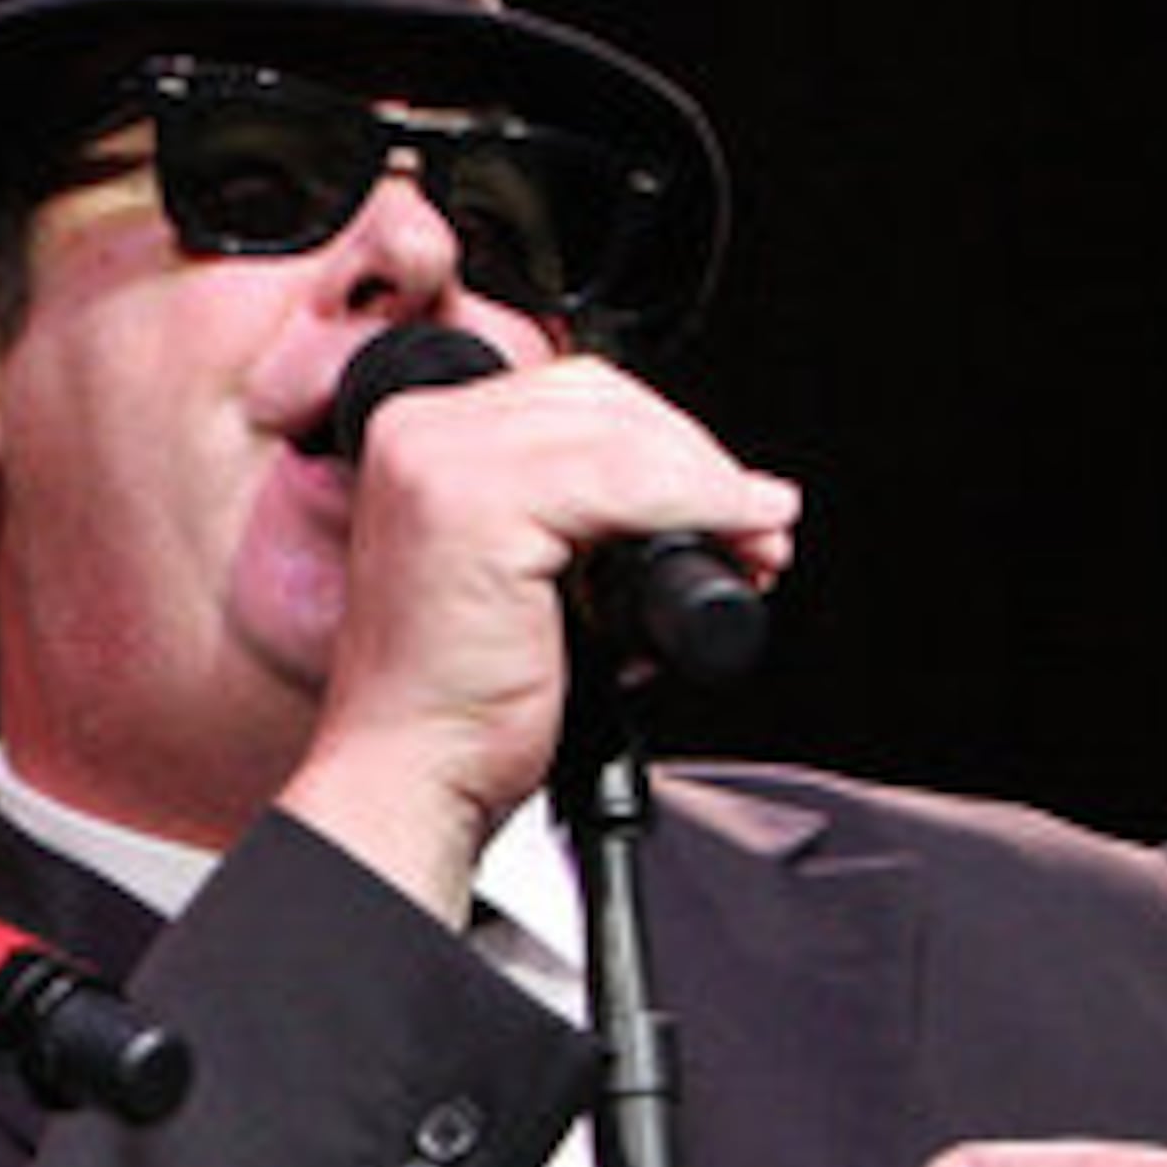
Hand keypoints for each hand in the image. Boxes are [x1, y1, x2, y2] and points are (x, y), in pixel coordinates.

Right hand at [279, 353, 798, 921]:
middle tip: (755, 525)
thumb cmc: (455, 701)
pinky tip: (738, 536)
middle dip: (696, 457)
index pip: (570, 392)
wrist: (410, 774)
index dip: (665, 437)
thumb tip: (683, 494)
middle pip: (599, 397)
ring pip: (621, 434)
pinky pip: (625, 480)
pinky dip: (702, 503)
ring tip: (757, 542)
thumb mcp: (517, 572)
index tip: (727, 495)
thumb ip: (571, 512)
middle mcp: (417, 434)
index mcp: (417, 438)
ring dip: (712, 483)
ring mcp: (439, 463)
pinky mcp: (475, 506)